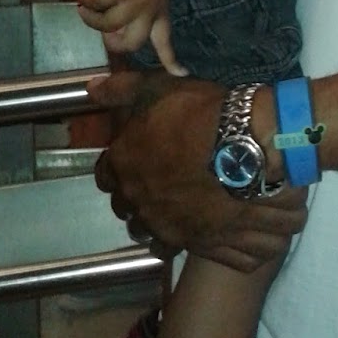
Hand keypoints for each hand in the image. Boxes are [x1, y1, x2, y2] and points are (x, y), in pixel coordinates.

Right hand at [78, 0, 182, 74]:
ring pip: (109, 26)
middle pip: (133, 42)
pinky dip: (87, 0)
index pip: (167, 40)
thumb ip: (137, 0)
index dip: (172, 61)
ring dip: (92, 20)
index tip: (181, 75)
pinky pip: (97, 3)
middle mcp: (151, 8)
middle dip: (114, 44)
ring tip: (82, 9)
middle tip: (103, 36)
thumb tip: (113, 17)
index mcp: (161, 7)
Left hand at [89, 72, 308, 270]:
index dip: (118, 165)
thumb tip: (92, 90)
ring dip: (153, 220)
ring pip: (145, 231)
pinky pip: (175, 249)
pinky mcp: (191, 243)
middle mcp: (137, 201)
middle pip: (124, 206)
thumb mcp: (159, 88)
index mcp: (123, 165)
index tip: (135, 157)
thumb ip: (122, 90)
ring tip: (175, 206)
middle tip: (158, 180)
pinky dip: (181, 239)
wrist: (245, 151)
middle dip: (135, 195)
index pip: (105, 174)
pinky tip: (195, 224)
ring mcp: (164, 226)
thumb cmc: (199, 116)